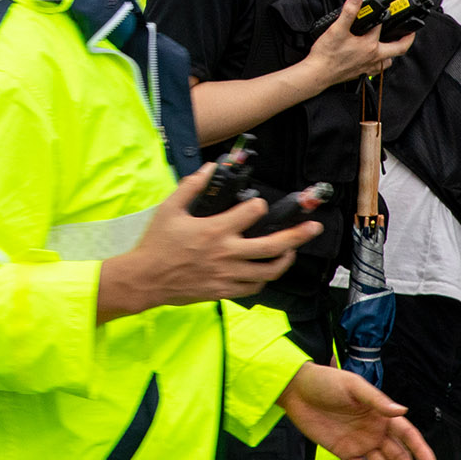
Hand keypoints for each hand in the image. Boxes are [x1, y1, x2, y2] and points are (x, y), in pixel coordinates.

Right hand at [95, 163, 317, 317]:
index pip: (251, 213)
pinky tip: (265, 269)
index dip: (258, 205)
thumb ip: (191, 186)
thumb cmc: (157, 243)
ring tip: (293, 250)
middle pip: (273, 245)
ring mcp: (228, 275)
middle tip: (314, 227)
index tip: (258, 203)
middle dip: (297, 234)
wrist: (146, 279)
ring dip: (286, 258)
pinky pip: (255, 287)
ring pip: (269, 270)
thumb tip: (210, 168)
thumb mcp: (169, 208)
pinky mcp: (225, 291)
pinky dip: (264, 278)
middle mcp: (227, 254)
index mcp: (214, 230)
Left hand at [277, 364, 434, 459]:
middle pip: (396, 455)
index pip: (406, 434)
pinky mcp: (344, 452)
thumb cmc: (326, 382)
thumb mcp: (353, 387)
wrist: (296, 390)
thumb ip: (377, 401)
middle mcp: (374, 430)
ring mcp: (360, 442)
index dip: (419, 449)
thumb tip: (402, 411)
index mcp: (380, 413)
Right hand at [302, 0, 416, 88]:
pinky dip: (380, 62)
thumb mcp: (337, 29)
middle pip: (399, 49)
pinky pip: (378, 68)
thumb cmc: (327, 55)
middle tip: (410, 32)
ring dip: (393, 52)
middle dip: (407, 39)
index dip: (383, 15)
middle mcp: (373, 57)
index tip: (384, 8)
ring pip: (389, 61)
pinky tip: (374, 58)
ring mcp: (369, 67)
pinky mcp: (362, 73)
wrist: (318, 73)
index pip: (381, 26)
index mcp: (370, 46)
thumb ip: (349, 12)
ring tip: (392, 44)